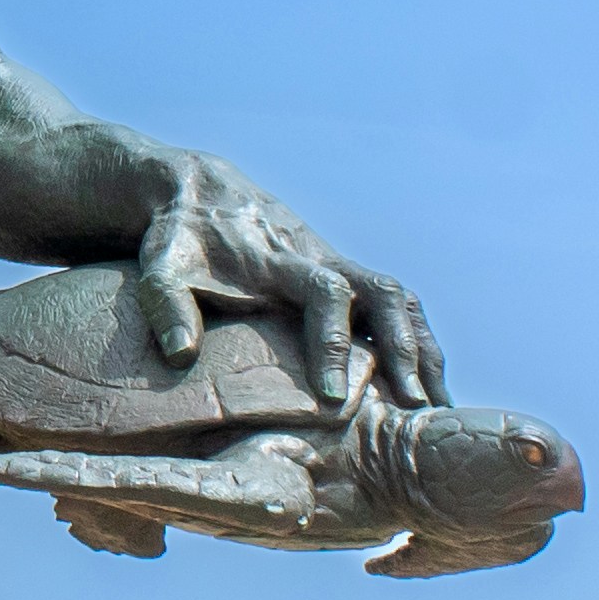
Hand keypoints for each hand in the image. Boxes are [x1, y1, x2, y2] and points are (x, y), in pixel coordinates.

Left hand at [127, 152, 442, 408]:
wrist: (202, 191)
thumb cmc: (180, 238)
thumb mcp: (160, 267)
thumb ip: (167, 306)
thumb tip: (180, 355)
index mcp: (280, 260)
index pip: (325, 293)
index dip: (333, 342)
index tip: (333, 397)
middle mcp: (322, 259)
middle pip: (385, 293)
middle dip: (405, 350)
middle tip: (416, 408)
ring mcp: (341, 266)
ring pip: (402, 301)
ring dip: (424, 350)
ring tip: (438, 408)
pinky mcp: (347, 277)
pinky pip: (397, 308)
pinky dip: (417, 344)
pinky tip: (426, 389)